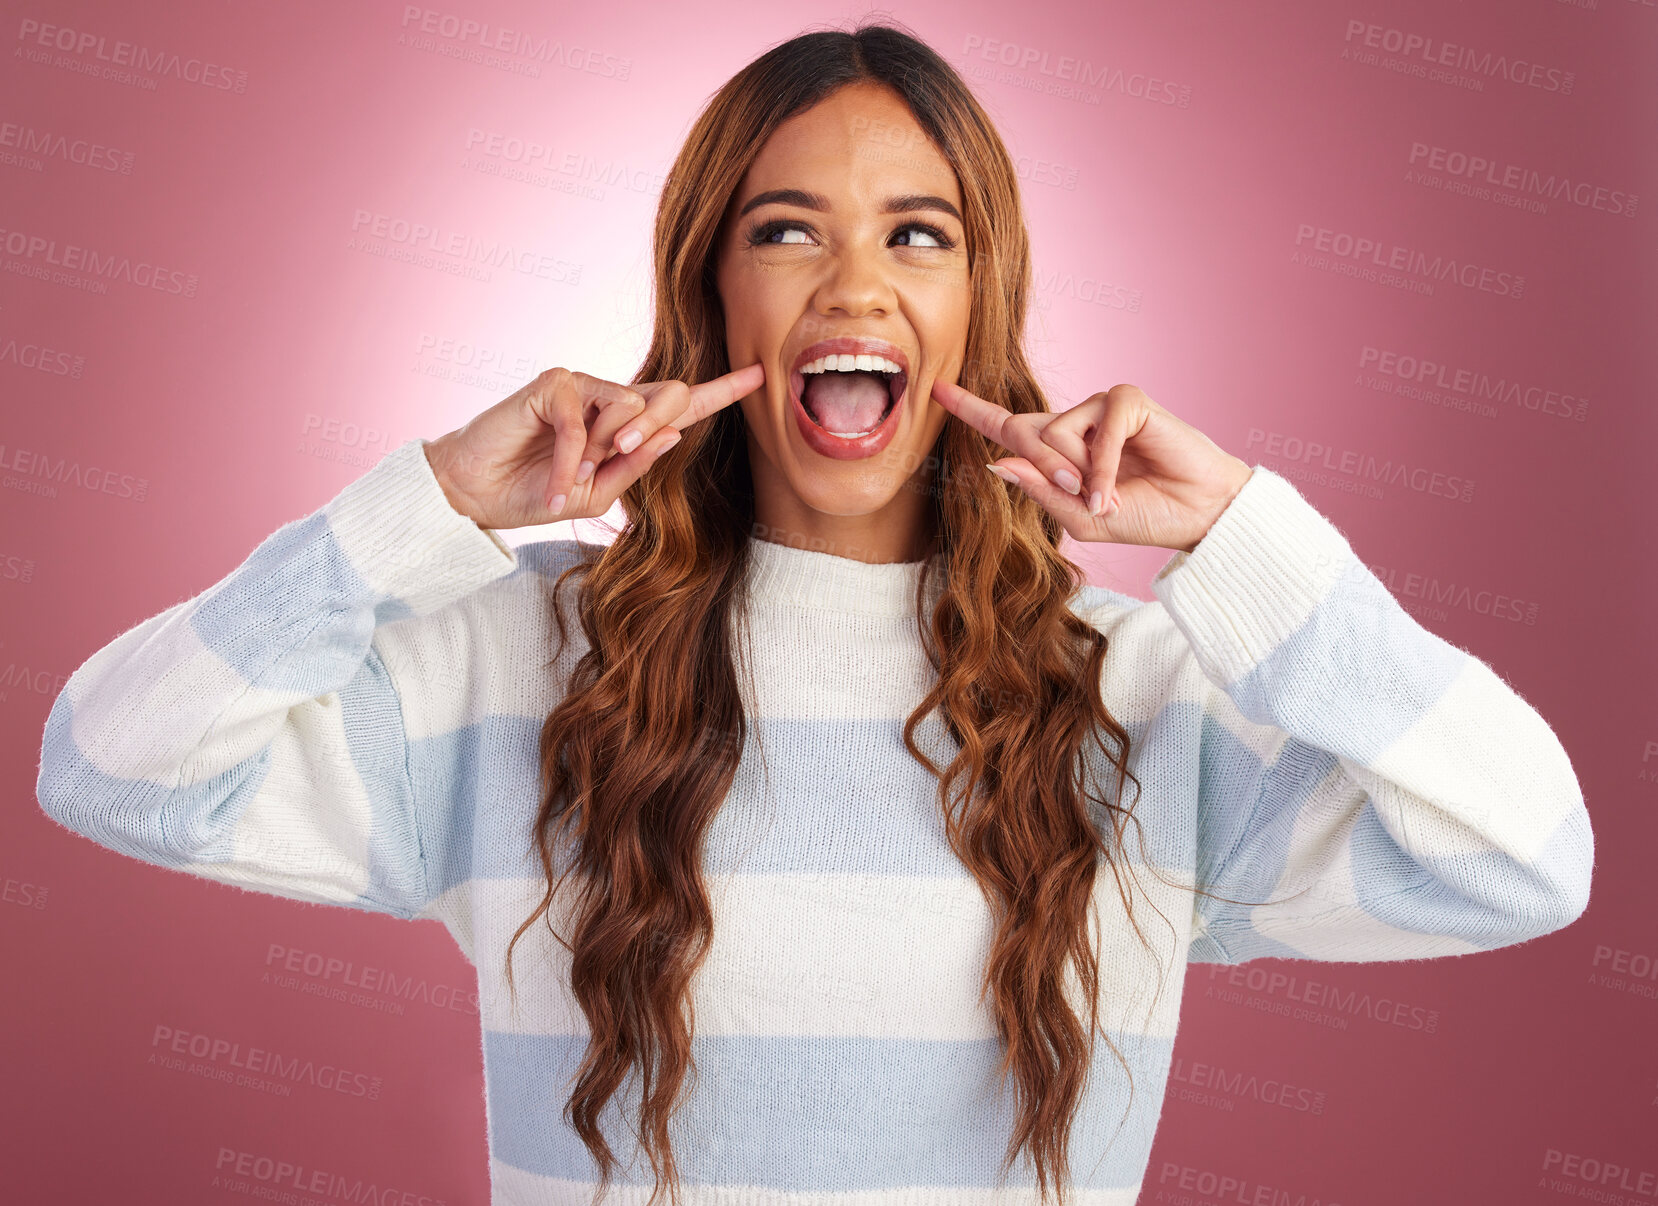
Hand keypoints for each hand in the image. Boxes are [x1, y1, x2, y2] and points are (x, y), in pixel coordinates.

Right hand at [424, 363, 762, 530]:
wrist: (476, 495)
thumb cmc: (532, 493)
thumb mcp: (595, 494)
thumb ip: (634, 465)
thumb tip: (672, 435)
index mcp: (625, 425)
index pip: (682, 406)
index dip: (721, 391)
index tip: (759, 375)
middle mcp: (609, 398)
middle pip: (670, 396)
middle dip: (654, 430)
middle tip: (614, 456)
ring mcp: (581, 385)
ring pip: (632, 403)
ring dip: (602, 450)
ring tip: (569, 474)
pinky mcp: (553, 383)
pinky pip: (584, 420)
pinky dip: (570, 459)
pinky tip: (554, 481)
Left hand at [931, 380, 1252, 552]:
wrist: (1195, 515)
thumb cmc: (1142, 516)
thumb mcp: (1080, 518)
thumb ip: (1040, 492)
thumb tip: (995, 462)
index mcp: (1056, 451)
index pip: (1004, 426)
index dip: (970, 408)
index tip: (937, 389)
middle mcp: (1072, 423)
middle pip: (1023, 433)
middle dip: (1044, 470)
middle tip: (1077, 494)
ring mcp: (1099, 408)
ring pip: (1053, 431)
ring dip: (1076, 471)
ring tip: (1104, 491)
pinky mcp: (1126, 400)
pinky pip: (1095, 427)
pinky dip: (1101, 463)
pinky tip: (1114, 488)